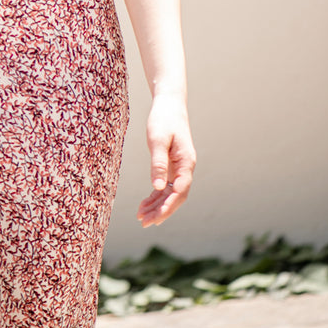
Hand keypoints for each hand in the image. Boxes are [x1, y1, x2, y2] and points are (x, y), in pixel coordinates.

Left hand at [137, 93, 195, 227]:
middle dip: (161, 211)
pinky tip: (144, 204)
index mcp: (186, 162)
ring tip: (141, 217)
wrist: (168, 104)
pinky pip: (165, 185)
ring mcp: (179, 168)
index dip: (169, 206)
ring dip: (157, 206)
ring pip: (170, 193)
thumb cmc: (163, 119)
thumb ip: (158, 163)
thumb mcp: (158, 139)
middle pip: (176, 196)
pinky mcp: (171, 165)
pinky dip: (155, 195)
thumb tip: (158, 187)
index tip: (157, 217)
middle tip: (145, 223)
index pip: (180, 191)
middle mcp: (185, 168)